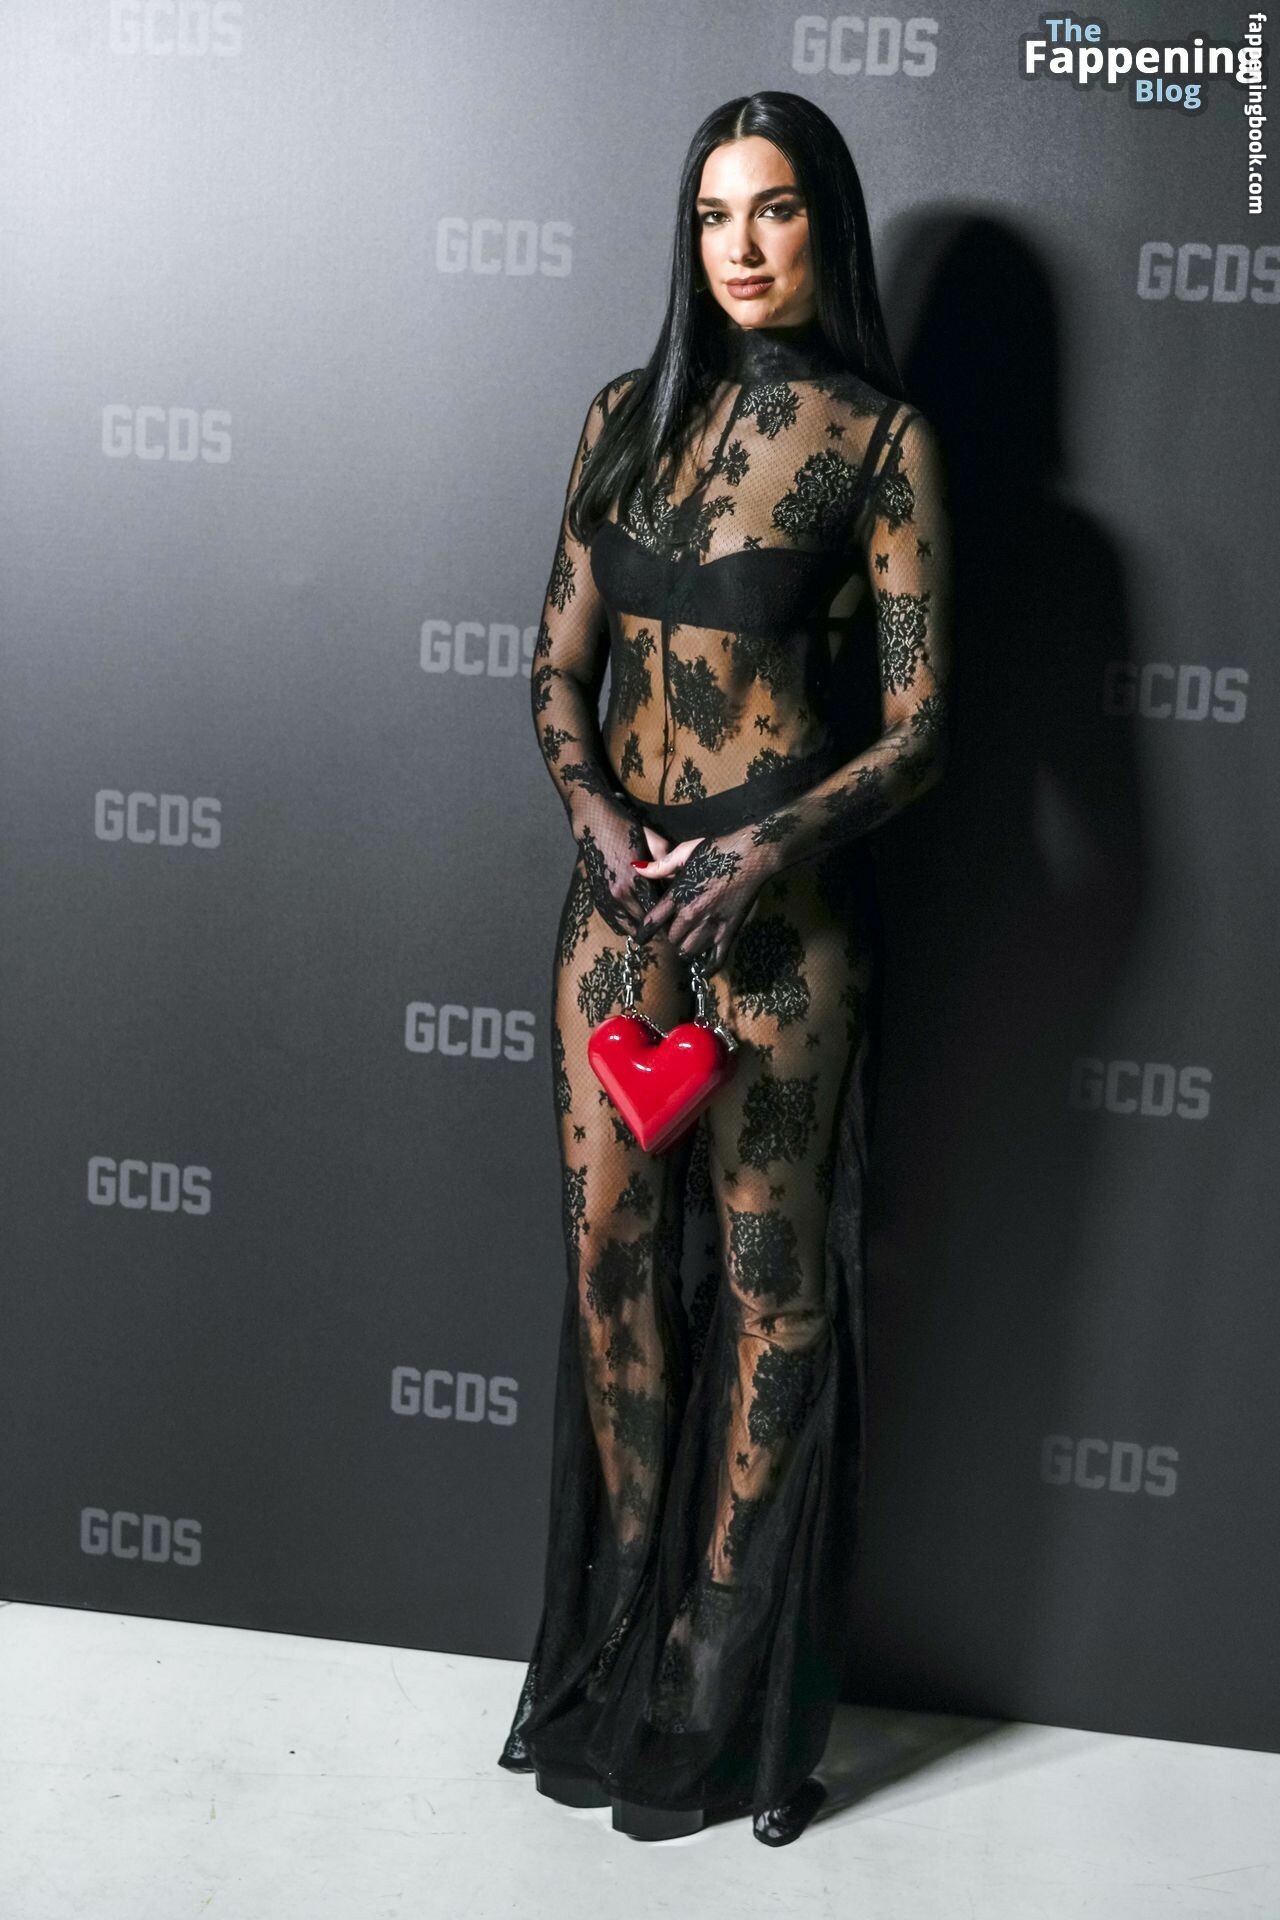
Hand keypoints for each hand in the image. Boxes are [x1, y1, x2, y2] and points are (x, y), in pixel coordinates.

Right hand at [569, 790, 667, 937]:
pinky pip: (613, 920)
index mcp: (635, 880)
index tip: (676, 921)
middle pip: (642, 922)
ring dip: (639, 929)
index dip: (667, 918)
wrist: (594, 823)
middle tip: (667, 930)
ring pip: (626, 926)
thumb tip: (677, 881)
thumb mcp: (655, 842)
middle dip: (655, 927)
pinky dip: (624, 925)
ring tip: (651, 931)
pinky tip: (634, 924)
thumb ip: (668, 864)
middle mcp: (619, 893)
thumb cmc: (626, 829)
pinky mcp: (597, 896)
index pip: (656, 910)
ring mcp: (606, 896)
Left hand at [635, 821, 781, 972]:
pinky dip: (709, 967)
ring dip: (687, 948)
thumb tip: (637, 868)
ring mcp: (712, 925)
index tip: (640, 939)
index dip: (643, 932)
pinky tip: (704, 970)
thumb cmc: (719, 850)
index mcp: (679, 894)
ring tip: (688, 942)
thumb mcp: (686, 851)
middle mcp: (692, 913)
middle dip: (671, 935)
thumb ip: (661, 865)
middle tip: (675, 930)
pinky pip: (716, 957)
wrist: (753, 855)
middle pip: (671, 938)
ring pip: (689, 950)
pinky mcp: (730, 931)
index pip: (652, 921)